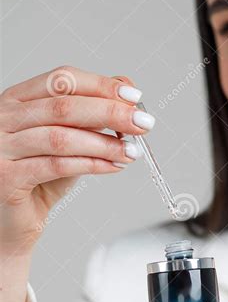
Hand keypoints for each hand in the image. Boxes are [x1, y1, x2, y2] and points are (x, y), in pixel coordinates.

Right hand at [0, 66, 150, 254]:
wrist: (9, 221)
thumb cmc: (35, 179)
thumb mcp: (66, 140)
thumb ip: (89, 117)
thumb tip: (126, 93)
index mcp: (17, 100)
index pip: (61, 80)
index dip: (101, 85)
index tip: (132, 96)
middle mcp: (3, 118)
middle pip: (64, 106)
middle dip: (110, 113)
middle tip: (141, 123)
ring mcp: (0, 147)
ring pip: (61, 137)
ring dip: (104, 144)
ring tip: (130, 151)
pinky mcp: (7, 177)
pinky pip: (56, 167)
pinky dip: (91, 165)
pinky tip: (112, 166)